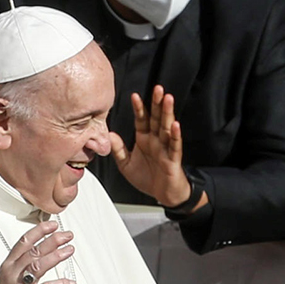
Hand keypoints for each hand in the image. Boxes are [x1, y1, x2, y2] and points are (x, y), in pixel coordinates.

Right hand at [0, 219, 76, 283]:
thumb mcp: (9, 277)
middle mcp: (12, 273)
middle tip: (67, 236)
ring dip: (56, 256)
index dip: (39, 231)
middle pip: (34, 251)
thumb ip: (22, 263)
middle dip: (52, 241)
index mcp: (8, 265)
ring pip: (39, 266)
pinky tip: (70, 282)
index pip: (24, 242)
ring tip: (69, 250)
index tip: (53, 225)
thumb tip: (41, 250)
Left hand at [108, 87, 193, 208]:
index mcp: (145, 139)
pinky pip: (175, 146)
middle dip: (157, 103)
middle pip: (157, 118)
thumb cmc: (147, 178)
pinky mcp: (173, 159)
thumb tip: (109, 135)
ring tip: (168, 99)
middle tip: (157, 88)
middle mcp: (156, 141)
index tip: (134, 96)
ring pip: (167, 127)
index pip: (142, 120)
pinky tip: (175, 126)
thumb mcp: (126, 165)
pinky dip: (175, 136)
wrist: (163, 194)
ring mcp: (166, 148)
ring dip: (168, 113)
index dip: (139, 108)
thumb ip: (118, 150)